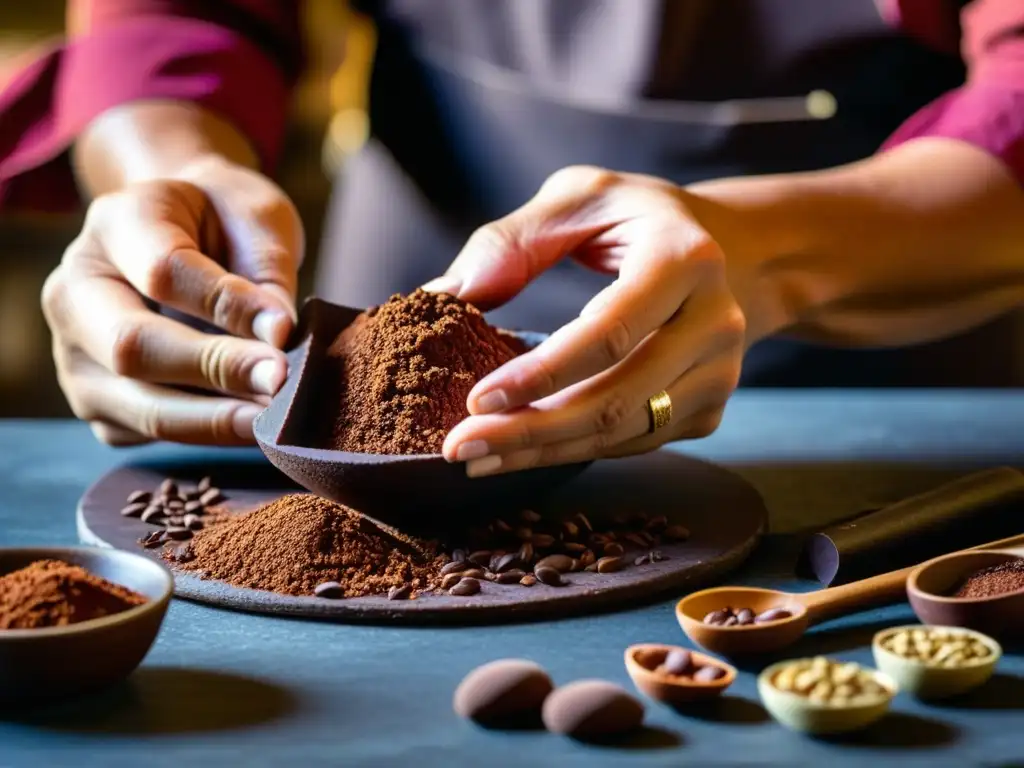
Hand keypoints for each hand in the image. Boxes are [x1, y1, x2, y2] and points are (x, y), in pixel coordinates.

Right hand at [41, 156, 303, 445]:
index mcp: (115, 224)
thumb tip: (277, 339)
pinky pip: (149, 433)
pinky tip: (252, 421)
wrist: (193, 237)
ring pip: (138, 405)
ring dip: (216, 419)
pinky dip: (206, 434)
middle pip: (131, 348)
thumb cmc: (229, 224)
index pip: (163, 272)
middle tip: (282, 384)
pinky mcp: (95, 402)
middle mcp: (74, 290)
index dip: (227, 308)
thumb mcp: (256, 221)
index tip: (285, 331)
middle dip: (215, 372)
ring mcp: (74, 352)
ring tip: (276, 417)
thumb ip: (265, 277)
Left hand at [426, 166, 745, 475]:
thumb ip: (512, 240)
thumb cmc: (639, 219)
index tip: (477, 400)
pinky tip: (524, 451)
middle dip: (530, 431)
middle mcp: (715, 322)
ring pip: (624, 432)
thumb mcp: (579, 197)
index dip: (541, 374)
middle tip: (460, 447)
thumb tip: (445, 294)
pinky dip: (575, 452)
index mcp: (685, 259)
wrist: (731, 251)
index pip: (609, 333)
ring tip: (478, 457)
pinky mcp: (709, 408)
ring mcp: (720, 373)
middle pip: (616, 398)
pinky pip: (634, 441)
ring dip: (546, 452)